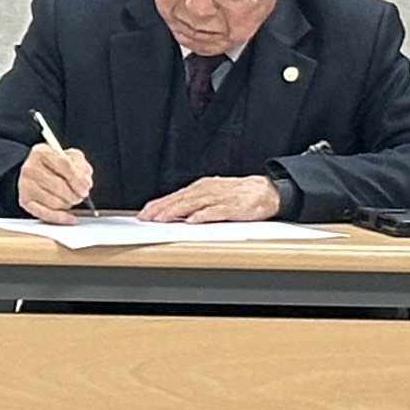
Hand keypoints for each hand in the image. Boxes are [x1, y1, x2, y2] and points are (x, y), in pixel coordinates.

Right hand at [16, 140, 94, 221]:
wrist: (35, 170)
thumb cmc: (55, 165)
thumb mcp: (70, 157)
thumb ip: (81, 167)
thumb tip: (85, 184)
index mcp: (42, 152)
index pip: (64, 165)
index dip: (77, 180)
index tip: (85, 189)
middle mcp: (30, 168)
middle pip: (59, 186)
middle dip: (74, 195)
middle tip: (79, 196)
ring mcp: (25, 185)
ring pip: (54, 202)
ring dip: (68, 204)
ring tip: (69, 200)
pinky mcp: (24, 201)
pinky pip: (46, 214)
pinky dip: (60, 218)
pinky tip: (69, 216)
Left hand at [145, 175, 281, 223]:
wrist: (266, 191)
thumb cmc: (238, 195)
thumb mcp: (213, 195)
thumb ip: (195, 204)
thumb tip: (173, 214)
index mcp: (201, 188)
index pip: (175, 196)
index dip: (158, 205)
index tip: (143, 214)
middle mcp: (208, 190)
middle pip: (180, 199)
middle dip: (162, 209)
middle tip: (147, 218)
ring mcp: (220, 198)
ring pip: (194, 204)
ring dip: (176, 211)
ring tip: (162, 219)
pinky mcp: (233, 207)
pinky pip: (216, 212)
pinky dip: (203, 215)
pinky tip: (192, 220)